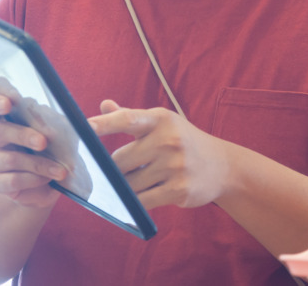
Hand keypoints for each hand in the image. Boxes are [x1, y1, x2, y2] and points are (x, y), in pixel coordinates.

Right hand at [0, 89, 65, 207]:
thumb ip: (51, 121)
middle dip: (23, 136)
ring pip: (11, 159)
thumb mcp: (54, 127)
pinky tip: (48, 177)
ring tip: (60, 169)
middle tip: (43, 142)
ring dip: (39, 164)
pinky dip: (35, 179)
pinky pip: (13, 180)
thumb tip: (52, 128)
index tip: (10, 101)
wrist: (45, 179)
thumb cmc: (49, 145)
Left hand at [88, 100, 230, 209]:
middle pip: (120, 161)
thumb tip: (104, 104)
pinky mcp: (179, 190)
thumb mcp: (163, 123)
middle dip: (112, 171)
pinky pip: (143, 201)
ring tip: (130, 185)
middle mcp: (168, 140)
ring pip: (129, 184)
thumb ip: (131, 116)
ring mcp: (175, 166)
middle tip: (110, 174)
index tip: (84, 127)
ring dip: (123, 189)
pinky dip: (135, 203)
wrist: (223, 166)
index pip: (127, 119)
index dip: (104, 123)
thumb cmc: (184, 141)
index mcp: (161, 119)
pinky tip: (136, 200)